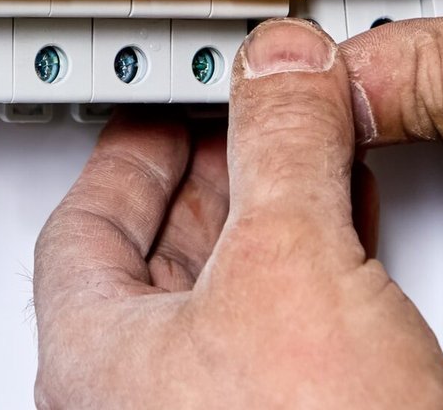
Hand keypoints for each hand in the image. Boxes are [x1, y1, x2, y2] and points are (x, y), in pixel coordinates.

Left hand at [32, 20, 442, 409]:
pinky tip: (361, 238)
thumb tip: (279, 75)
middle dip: (216, 178)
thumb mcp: (293, 267)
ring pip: (232, 303)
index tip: (164, 101)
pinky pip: (290, 338)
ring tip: (315, 158)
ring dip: (279, 221)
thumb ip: (281, 150)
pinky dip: (323, 273)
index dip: (130, 149)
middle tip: (249, 116)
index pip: (81, 227)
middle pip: (158, 263)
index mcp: (94, 366)